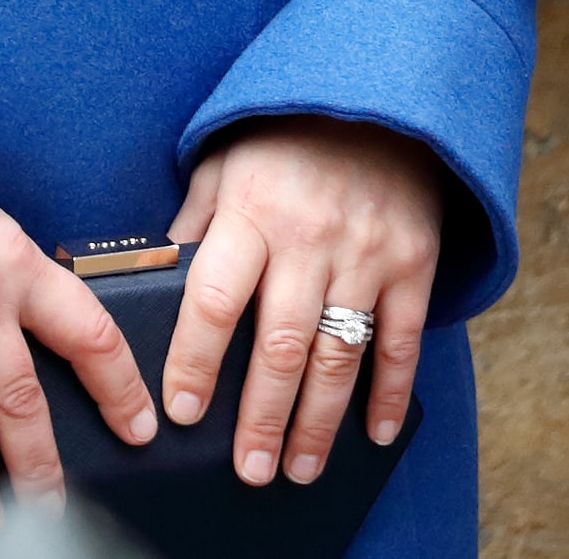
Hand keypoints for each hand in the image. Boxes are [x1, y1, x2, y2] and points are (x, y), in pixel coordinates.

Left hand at [164, 119, 441, 488]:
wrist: (377, 98)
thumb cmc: (284, 136)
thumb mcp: (224, 161)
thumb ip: (195, 222)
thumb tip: (155, 277)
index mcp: (252, 211)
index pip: (214, 298)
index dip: (194, 360)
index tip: (180, 413)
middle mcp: (309, 238)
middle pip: (280, 345)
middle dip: (261, 417)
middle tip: (247, 470)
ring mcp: (366, 255)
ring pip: (337, 357)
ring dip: (317, 424)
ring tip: (298, 470)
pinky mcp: (413, 266)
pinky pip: (400, 343)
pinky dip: (388, 394)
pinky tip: (373, 435)